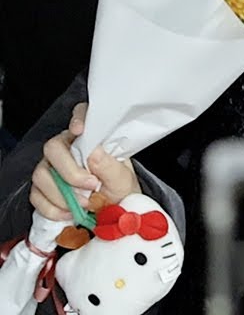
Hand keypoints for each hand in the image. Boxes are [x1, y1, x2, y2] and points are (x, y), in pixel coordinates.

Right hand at [31, 103, 140, 221]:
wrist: (112, 210)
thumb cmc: (118, 188)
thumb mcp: (122, 179)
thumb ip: (109, 166)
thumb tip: (93, 153)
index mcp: (90, 138)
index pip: (81, 116)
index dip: (78, 118)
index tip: (80, 130)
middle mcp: (66, 149)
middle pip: (53, 148)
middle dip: (70, 172)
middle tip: (91, 186)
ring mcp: (51, 168)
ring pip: (41, 174)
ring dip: (62, 194)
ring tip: (85, 204)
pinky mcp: (41, 189)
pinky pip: (36, 196)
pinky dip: (53, 208)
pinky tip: (70, 213)